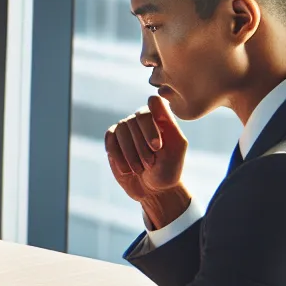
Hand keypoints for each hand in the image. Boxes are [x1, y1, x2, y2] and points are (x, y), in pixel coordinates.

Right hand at [105, 94, 192, 229]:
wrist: (155, 190)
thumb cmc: (169, 168)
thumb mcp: (176, 145)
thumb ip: (168, 120)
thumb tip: (153, 95)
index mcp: (158, 117)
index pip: (146, 112)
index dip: (149, 130)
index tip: (157, 148)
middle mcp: (140, 120)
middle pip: (132, 123)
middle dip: (140, 147)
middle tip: (150, 164)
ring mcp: (126, 129)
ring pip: (120, 132)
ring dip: (130, 154)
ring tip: (139, 169)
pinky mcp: (113, 141)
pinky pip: (109, 140)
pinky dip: (118, 155)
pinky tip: (126, 168)